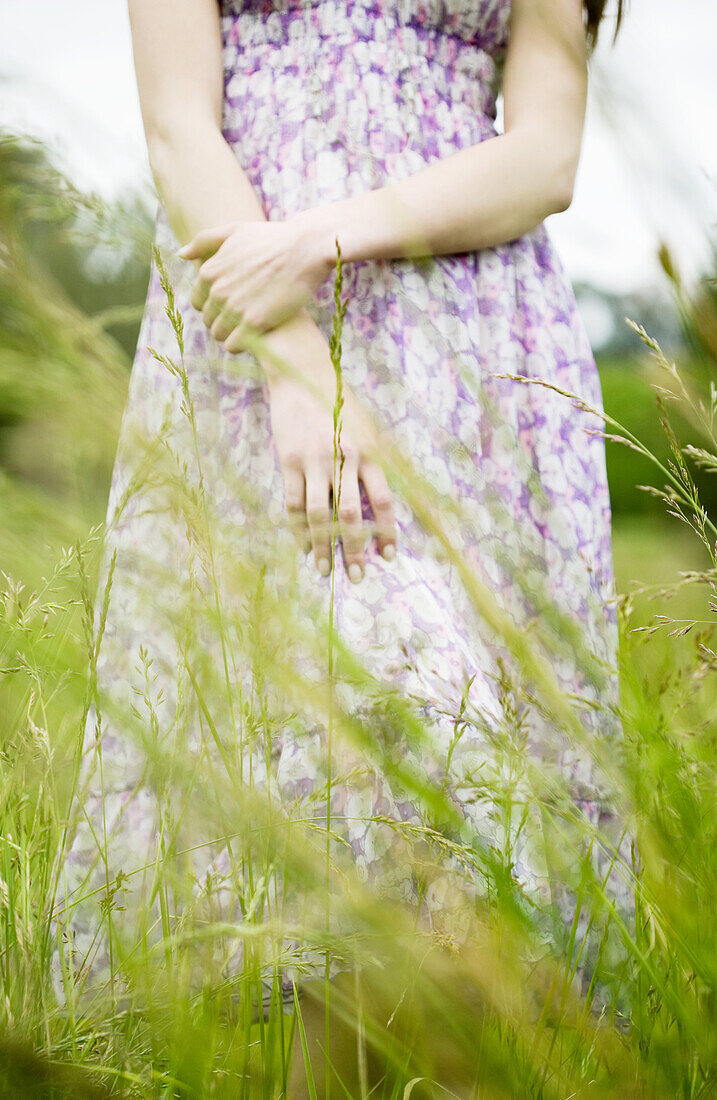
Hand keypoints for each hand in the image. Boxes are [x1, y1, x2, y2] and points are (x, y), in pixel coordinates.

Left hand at [176, 214, 334, 351]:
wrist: (305, 249)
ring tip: (250, 328)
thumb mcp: (234, 231)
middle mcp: (217, 291)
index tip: (232, 305)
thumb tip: (181, 255)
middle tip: (245, 317)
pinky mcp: (254, 323)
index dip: (214, 306)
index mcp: (209, 272)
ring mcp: (235, 308)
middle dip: (223, 321)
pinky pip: (234, 345)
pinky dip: (241, 344)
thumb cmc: (273, 238)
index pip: (198, 303)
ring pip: (220, 335)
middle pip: (209, 321)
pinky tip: (255, 336)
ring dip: (231, 334)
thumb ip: (204, 242)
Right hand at [260, 316, 396, 580]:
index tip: (387, 557)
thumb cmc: (340, 403)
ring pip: (319, 515)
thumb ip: (374, 466)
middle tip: (358, 577)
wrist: (301, 372)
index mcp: (370, 452)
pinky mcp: (289, 460)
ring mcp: (315, 460)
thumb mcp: (368, 429)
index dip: (386, 533)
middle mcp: (345, 457)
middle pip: (351, 516)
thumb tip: (379, 510)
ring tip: (327, 571)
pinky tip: (304, 547)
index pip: (383, 502)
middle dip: (355, 551)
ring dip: (323, 548)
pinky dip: (298, 530)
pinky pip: (293, 503)